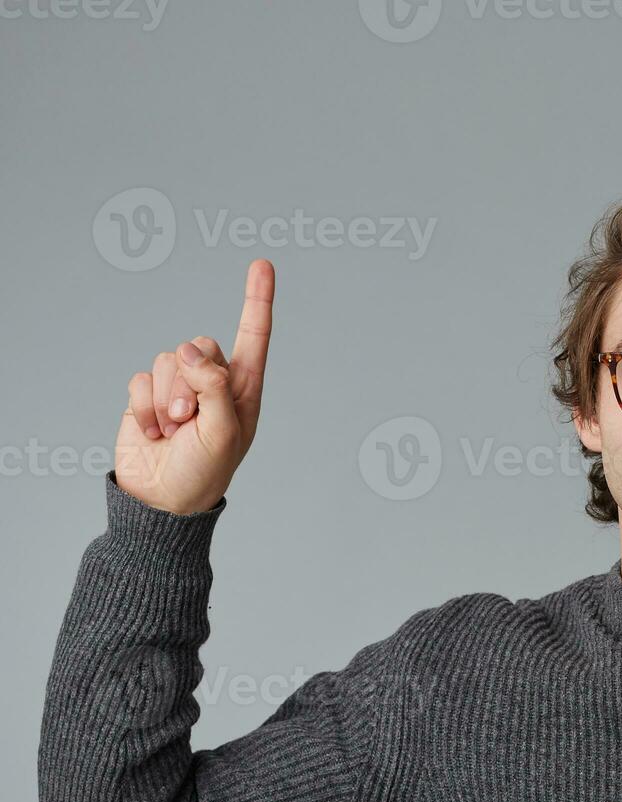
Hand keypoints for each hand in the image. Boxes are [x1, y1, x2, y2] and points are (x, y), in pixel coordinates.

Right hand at [115, 259, 274, 515]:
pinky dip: (143, 408)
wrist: (162, 500)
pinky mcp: (147, 395)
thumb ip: (213, 387)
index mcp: (243, 388)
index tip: (262, 263)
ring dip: (166, 399)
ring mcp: (179, 386)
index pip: (253, 336)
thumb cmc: (204, 472)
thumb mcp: (222, 433)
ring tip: (173, 430)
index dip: (256, 299)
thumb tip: (190, 348)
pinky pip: (139, 378)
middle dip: (190, 382)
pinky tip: (153, 433)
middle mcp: (213, 381)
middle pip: (200, 345)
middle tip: (189, 421)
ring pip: (166, 360)